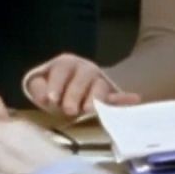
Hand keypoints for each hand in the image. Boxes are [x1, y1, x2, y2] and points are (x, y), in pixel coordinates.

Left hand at [24, 53, 140, 117]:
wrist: (71, 93)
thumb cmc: (55, 91)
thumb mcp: (42, 87)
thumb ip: (39, 89)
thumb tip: (44, 97)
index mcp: (66, 63)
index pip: (62, 69)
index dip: (56, 84)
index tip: (51, 99)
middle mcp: (85, 69)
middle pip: (82, 77)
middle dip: (75, 93)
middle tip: (69, 110)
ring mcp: (99, 81)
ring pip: (99, 86)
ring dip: (95, 97)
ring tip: (89, 110)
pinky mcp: (110, 95)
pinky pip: (119, 96)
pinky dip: (126, 98)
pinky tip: (135, 99)